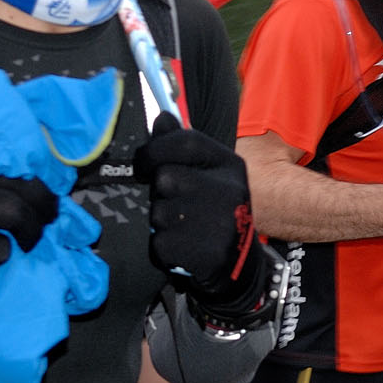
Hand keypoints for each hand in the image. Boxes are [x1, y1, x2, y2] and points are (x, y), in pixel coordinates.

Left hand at [131, 117, 259, 306]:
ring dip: (161, 223)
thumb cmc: (215, 213)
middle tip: (175, 206)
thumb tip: (161, 116)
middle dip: (160, 194)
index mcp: (230, 166)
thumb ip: (182, 146)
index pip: (185, 141)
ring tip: (183, 229)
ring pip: (159, 212)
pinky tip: (183, 250)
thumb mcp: (208, 175)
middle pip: (165, 178)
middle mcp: (229, 190)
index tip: (143, 164)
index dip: (154, 149)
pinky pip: (159, 243)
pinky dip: (164, 249)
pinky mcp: (206, 253)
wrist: (239, 266)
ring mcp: (220, 223)